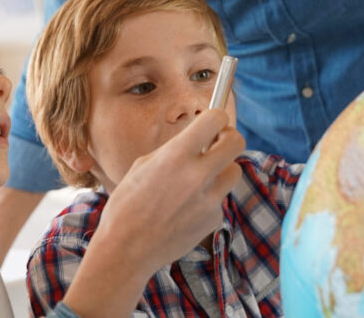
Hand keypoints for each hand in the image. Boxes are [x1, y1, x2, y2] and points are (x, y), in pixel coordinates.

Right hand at [62, 108, 243, 317]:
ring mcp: (210, 199)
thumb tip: (195, 142)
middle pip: (237, 142)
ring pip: (233, 172)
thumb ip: (174, 151)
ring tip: (198, 178)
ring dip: (221, 170)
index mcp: (176, 155)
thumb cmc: (128, 204)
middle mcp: (198, 174)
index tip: (212, 121)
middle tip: (216, 143)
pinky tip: (186, 208)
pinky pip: (220, 198)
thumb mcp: (144, 165)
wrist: (127, 248)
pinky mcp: (214, 219)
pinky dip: (208, 198)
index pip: (215, 119)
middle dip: (228, 138)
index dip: (216, 116)